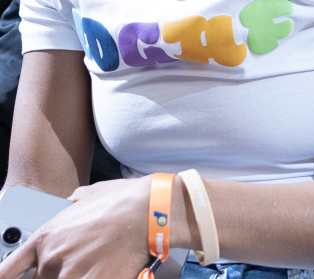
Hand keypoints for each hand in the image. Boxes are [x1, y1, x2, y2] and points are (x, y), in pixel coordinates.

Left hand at [0, 177, 150, 278]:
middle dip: (60, 274)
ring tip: (98, 264)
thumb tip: (71, 205)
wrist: (148, 211)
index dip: (9, 277)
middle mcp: (52, 259)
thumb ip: (71, 207)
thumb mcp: (88, 195)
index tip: (12, 278)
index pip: (9, 269)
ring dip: (78, 276)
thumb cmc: (122, 200)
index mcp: (46, 237)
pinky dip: (94, 278)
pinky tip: (105, 270)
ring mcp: (70, 275)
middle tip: (81, 262)